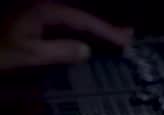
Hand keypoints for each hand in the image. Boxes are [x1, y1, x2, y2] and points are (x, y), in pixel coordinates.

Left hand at [0, 2, 132, 69]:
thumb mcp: (29, 54)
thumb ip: (60, 51)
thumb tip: (86, 50)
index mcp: (44, 10)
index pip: (83, 20)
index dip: (106, 31)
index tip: (126, 42)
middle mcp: (42, 6)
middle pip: (81, 16)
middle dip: (105, 27)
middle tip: (129, 37)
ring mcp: (36, 12)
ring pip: (73, 20)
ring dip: (95, 29)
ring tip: (117, 37)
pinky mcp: (31, 21)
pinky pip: (63, 24)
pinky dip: (80, 31)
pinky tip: (88, 39)